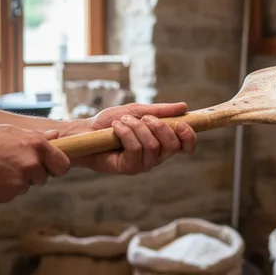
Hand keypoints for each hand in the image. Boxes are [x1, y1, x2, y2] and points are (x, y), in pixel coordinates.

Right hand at [0, 125, 70, 203]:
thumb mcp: (11, 132)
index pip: (62, 165)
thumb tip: (56, 135)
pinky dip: (2, 190)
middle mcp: (32, 164)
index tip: (50, 168)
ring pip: (24, 187)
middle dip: (31, 174)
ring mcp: (19, 182)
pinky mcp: (5, 196)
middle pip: (42, 178)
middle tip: (10, 164)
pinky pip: (10, 195)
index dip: (56, 168)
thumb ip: (37, 137)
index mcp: (37, 146)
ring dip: (15, 182)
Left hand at [67, 102, 195, 174]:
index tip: (181, 123)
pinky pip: (136, 149)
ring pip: (152, 145)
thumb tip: (184, 106)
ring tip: (123, 120)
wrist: (87, 131)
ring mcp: (144, 164)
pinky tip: (116, 127)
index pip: (186, 146)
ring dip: (137, 127)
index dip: (189, 137)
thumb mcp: (138, 111)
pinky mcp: (129, 168)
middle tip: (144, 117)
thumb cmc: (112, 121)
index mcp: (162, 142)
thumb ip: (160, 110)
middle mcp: (156, 156)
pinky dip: (126, 133)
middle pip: (172, 145)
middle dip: (160, 126)